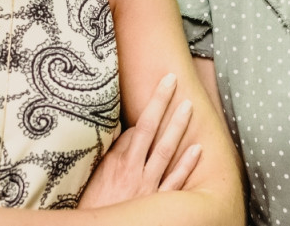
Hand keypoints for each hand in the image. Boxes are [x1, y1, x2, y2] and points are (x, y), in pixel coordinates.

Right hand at [78, 73, 202, 208]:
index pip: (132, 130)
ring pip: (166, 150)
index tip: (155, 94)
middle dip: (160, 103)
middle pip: (149, 128)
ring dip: (178, 127)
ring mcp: (148, 186)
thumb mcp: (91, 181)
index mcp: (114, 163)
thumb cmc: (93, 210)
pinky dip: (187, 165)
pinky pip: (176, 182)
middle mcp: (133, 170)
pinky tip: (198, 150)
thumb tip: (116, 140)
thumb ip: (105, 160)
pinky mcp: (159, 204)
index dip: (144, 112)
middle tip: (171, 79)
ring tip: (189, 106)